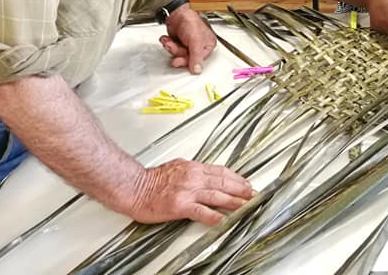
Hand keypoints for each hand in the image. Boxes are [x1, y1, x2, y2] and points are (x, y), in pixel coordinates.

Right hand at [125, 158, 252, 225]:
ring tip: (245, 205)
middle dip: (240, 189)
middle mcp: (194, 177)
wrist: (134, 187)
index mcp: (194, 168)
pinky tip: (223, 220)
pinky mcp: (180, 206)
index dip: (236, 178)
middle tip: (253, 194)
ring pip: (217, 196)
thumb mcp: (178, 167)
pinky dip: (214, 216)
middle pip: (223, 183)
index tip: (246, 183)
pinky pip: (201, 212)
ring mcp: (188, 192)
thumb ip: (194, 171)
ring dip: (234, 201)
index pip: (221, 172)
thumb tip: (207, 175)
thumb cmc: (152, 179)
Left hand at [160, 6, 215, 73]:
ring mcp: (189, 45)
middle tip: (172, 48)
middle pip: (187, 58)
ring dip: (171, 48)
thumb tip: (197, 70)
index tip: (179, 61)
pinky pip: (173, 50)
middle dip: (177, 52)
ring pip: (178, 55)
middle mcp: (199, 46)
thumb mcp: (195, 40)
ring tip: (169, 42)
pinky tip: (167, 39)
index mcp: (208, 45)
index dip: (188, 61)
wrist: (176, 14)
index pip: (199, 60)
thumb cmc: (190, 22)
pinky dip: (168, 44)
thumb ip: (196, 56)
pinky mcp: (180, 43)